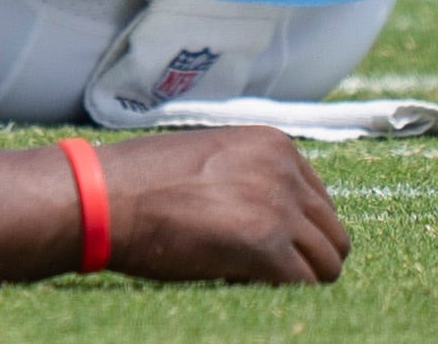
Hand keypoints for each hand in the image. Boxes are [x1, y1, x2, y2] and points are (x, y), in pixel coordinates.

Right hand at [102, 129, 348, 284]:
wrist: (104, 196)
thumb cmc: (142, 181)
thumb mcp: (209, 156)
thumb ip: (252, 174)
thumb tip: (281, 216)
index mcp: (272, 144)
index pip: (322, 202)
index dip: (300, 230)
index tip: (271, 243)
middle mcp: (284, 170)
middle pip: (334, 235)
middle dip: (307, 257)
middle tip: (268, 269)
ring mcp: (278, 207)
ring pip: (328, 265)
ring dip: (297, 279)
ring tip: (253, 277)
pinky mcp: (266, 245)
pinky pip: (305, 285)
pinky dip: (282, 293)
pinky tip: (244, 282)